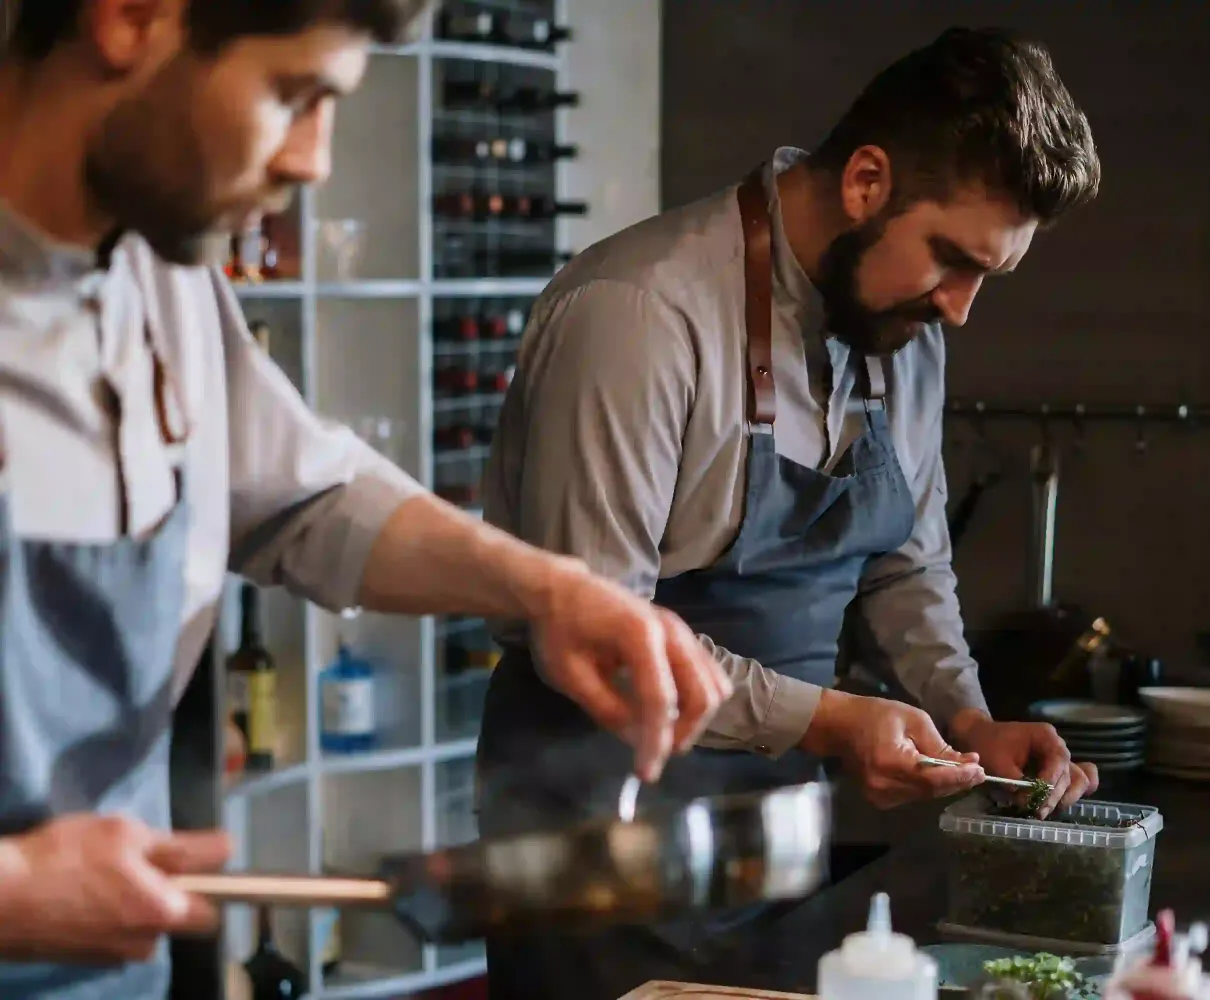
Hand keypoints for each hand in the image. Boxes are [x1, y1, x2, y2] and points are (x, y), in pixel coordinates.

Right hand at [0, 814, 231, 963]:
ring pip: (148, 921)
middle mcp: (145, 942)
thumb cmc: (65, 858)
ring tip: (108, 873)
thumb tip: (226, 849)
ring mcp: (115, 954)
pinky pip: (119, 930)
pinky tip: (87, 891)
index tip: (204, 857)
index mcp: (163, 913)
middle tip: (148, 860)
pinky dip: (112, 912)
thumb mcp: (127, 834)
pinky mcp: (89, 957)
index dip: (214, 876)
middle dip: (175, 888)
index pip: (218, 904)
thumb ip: (182, 848)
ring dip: (139, 899)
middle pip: (184, 914)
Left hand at [532, 560, 731, 781]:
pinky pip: (708, 673)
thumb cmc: (560, 629)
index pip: (660, 700)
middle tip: (653, 755)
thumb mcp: (570, 674)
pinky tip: (668, 712)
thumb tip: (638, 741)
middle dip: (683, 733)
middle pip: (702, 694)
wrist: (564, 589)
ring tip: (660, 735)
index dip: (656, 742)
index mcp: (640, 635)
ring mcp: (682, 630)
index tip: (645, 774)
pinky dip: (696, 700)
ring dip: (694, 719)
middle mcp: (672, 630)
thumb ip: (607, 708)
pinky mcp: (683, 636)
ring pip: (713, 685)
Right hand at [801, 690, 985, 807]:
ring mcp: (880, 797)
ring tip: (963, 771)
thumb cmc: (876, 715)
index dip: (959, 776)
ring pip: (924, 796)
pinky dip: (928, 786)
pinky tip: (939, 775)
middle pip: (931, 791)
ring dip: (945, 784)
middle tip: (977, 770)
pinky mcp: (879, 800)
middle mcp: (885, 786)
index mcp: (891, 762)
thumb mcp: (912, 719)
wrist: (840, 727)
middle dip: (957, 780)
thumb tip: (966, 763)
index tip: (980, 770)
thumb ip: (939, 745)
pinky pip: (913, 796)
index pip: (933, 778)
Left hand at [950, 709, 1099, 818]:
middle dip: (1054, 796)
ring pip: (1077, 781)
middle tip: (1038, 812)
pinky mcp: (1055, 771)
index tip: (1038, 798)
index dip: (1050, 781)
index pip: (1058, 761)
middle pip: (1069, 774)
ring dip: (1064, 798)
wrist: (980, 737)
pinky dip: (1070, 794)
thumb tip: (1027, 803)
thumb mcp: (997, 762)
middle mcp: (1058, 747)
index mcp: (1045, 736)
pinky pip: (1075, 782)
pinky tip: (1060, 805)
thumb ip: (1014, 782)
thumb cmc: (988, 744)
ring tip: (1043, 811)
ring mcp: (1059, 759)